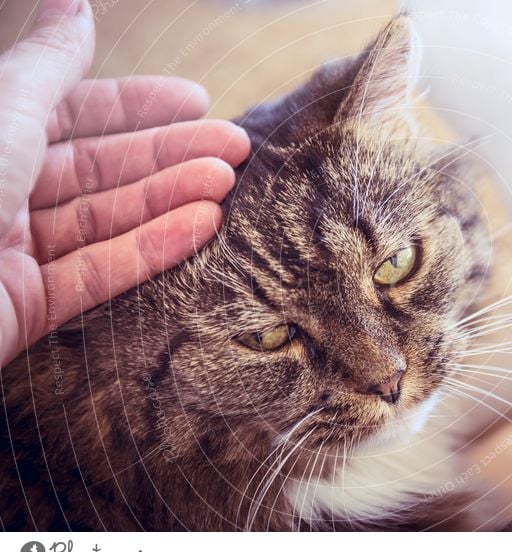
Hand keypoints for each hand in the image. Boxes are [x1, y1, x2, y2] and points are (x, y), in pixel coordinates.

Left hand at [0, 0, 250, 365]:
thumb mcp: (2, 118)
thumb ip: (47, 66)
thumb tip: (75, 3)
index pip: (71, 114)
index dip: (137, 104)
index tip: (198, 100)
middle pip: (99, 168)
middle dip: (170, 154)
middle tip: (234, 146)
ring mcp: (12, 251)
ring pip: (105, 219)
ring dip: (170, 199)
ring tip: (226, 183)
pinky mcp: (27, 305)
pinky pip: (98, 272)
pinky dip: (150, 250)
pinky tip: (199, 226)